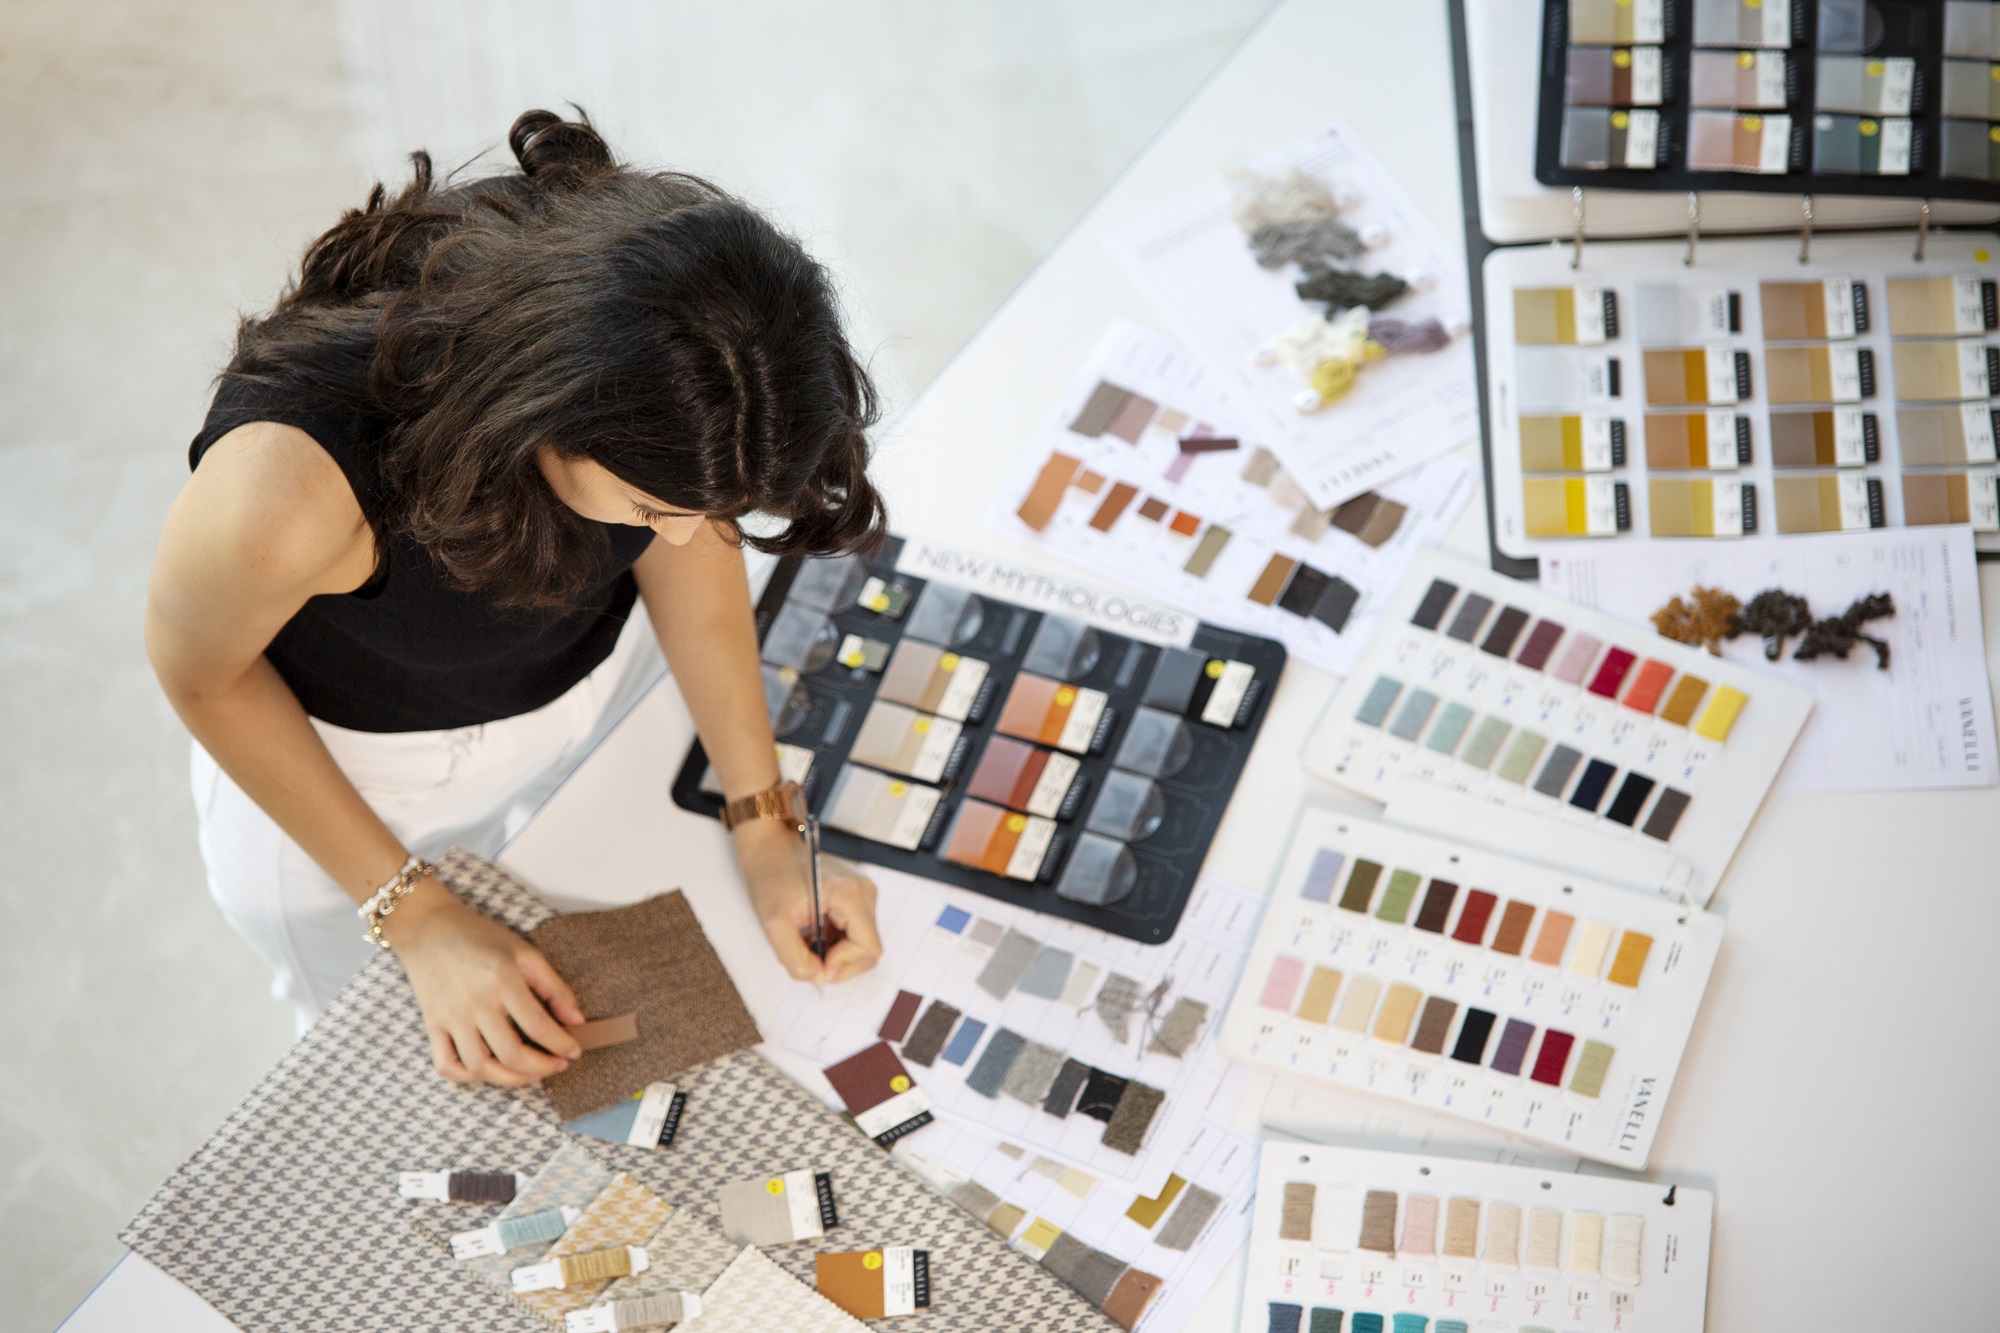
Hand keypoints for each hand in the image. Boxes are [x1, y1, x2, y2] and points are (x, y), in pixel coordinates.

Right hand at [383, 875, 586, 1085]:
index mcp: (502, 980)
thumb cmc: (481, 938)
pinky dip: (468, 1078)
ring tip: (532, 1075)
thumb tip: (577, 1021)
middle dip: (543, 1066)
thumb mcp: (524, 951)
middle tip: (558, 1066)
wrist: (429, 929)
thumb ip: (553, 986)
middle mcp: (474, 1002)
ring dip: (510, 1079)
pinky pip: (446, 1065)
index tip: (574, 1051)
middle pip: (511, 1053)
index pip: (538, 1026)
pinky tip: (490, 1071)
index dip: (561, 1045)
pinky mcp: (432, 1026)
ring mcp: (450, 1018)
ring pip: (480, 1066)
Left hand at [734, 819, 881, 983]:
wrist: (769, 848)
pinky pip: (854, 933)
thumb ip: (795, 958)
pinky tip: (812, 934)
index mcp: (850, 894)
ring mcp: (862, 895)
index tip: (816, 964)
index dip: (843, 965)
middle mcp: (864, 893)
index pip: (868, 948)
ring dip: (835, 954)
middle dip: (839, 962)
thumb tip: (818, 978)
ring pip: (861, 944)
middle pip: (868, 949)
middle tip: (808, 959)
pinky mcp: (855, 899)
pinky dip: (834, 943)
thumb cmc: (771, 874)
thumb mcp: (775, 922)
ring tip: (806, 942)